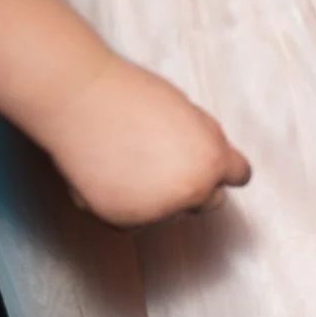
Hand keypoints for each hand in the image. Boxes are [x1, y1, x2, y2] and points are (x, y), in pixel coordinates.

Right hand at [35, 56, 252, 228]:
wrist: (76, 97)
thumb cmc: (125, 94)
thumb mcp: (186, 110)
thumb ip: (206, 140)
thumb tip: (218, 162)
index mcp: (212, 160)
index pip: (238, 175)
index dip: (223, 169)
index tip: (212, 168)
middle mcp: (192, 191)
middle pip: (209, 201)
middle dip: (194, 187)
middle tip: (162, 162)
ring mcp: (159, 210)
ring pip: (168, 213)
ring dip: (156, 197)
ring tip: (125, 160)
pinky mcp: (125, 221)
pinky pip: (134, 222)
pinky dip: (124, 205)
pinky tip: (106, 175)